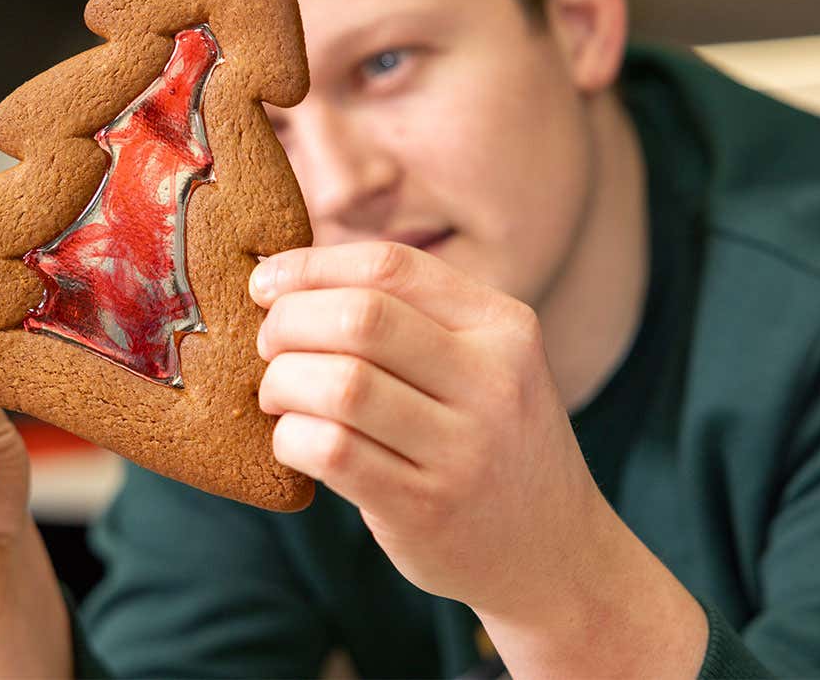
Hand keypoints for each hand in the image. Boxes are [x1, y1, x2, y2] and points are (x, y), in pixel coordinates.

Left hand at [249, 242, 598, 615]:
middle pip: (360, 318)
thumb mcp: (486, 363)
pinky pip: (332, 451)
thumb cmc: (491, 441)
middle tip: (269, 345)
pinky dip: (291, 437)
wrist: (553, 553)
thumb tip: (290, 277)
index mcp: (503, 326)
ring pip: (340, 384)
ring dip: (284, 382)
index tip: (266, 284)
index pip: (390, 267)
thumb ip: (412, 318)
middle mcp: (492, 381)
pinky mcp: (424, 507)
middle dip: (289, 322)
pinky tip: (295, 440)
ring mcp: (462, 449)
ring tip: (279, 396)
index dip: (311, 267)